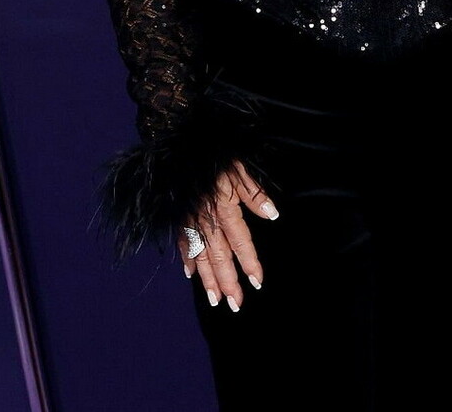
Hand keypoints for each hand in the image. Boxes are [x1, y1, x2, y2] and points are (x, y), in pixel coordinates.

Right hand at [183, 161, 278, 310]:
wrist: (178, 146)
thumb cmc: (214, 155)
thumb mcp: (239, 167)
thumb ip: (254, 193)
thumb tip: (273, 215)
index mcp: (223, 207)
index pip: (240, 242)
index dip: (250, 262)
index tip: (258, 282)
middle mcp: (205, 219)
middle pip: (219, 257)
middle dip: (228, 283)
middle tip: (235, 305)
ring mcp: (189, 220)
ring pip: (200, 256)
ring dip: (208, 280)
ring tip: (215, 301)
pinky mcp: (178, 216)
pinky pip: (182, 242)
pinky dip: (187, 259)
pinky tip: (191, 274)